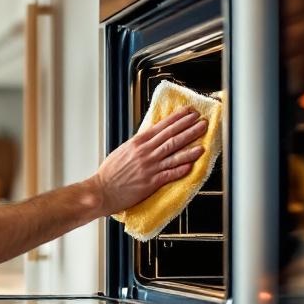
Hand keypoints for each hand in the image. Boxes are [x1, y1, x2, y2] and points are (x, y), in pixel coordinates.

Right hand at [91, 106, 206, 215]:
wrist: (101, 190)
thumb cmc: (110, 173)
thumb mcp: (123, 150)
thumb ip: (139, 144)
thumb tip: (151, 136)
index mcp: (138, 143)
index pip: (162, 127)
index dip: (177, 119)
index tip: (189, 112)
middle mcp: (145, 152)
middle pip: (171, 137)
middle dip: (189, 128)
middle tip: (201, 122)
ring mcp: (149, 167)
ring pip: (174, 154)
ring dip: (190, 148)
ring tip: (202, 143)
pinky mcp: (151, 182)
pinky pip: (170, 174)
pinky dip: (181, 169)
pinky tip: (192, 165)